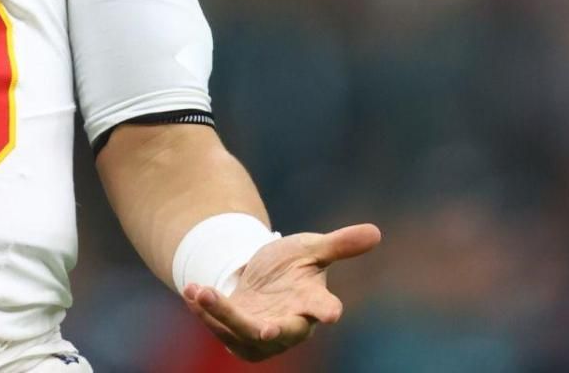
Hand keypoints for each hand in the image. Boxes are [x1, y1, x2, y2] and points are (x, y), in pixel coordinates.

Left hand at [179, 223, 380, 361]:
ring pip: (242, 330)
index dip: (327, 311)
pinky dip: (204, 310)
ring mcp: (262, 332)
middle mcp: (290, 323)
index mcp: (312, 300)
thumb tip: (376, 232)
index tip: (333, 313)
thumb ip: (340, 244)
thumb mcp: (312, 248)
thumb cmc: (294, 266)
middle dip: (270, 331)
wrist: (262, 280)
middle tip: (262, 330)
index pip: (324, 307)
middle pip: (282, 331)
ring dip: (221, 313)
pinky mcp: (237, 336)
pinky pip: (219, 327)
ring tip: (202, 290)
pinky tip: (192, 291)